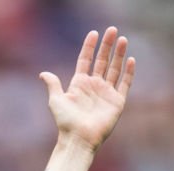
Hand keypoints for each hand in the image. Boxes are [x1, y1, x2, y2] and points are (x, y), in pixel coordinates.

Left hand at [39, 27, 135, 152]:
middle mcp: (94, 86)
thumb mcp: (56, 101)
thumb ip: (53, 85)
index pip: (85, 60)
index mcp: (79, 84)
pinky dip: (128, 72)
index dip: (89, 47)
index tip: (93, 33)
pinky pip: (124, 83)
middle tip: (112, 30)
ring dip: (119, 54)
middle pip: (102, 61)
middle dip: (107, 45)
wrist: (79, 138)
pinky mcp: (117, 101)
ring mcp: (106, 93)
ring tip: (122, 39)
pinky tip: (130, 59)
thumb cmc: (65, 122)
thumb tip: (43, 73)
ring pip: (114, 69)